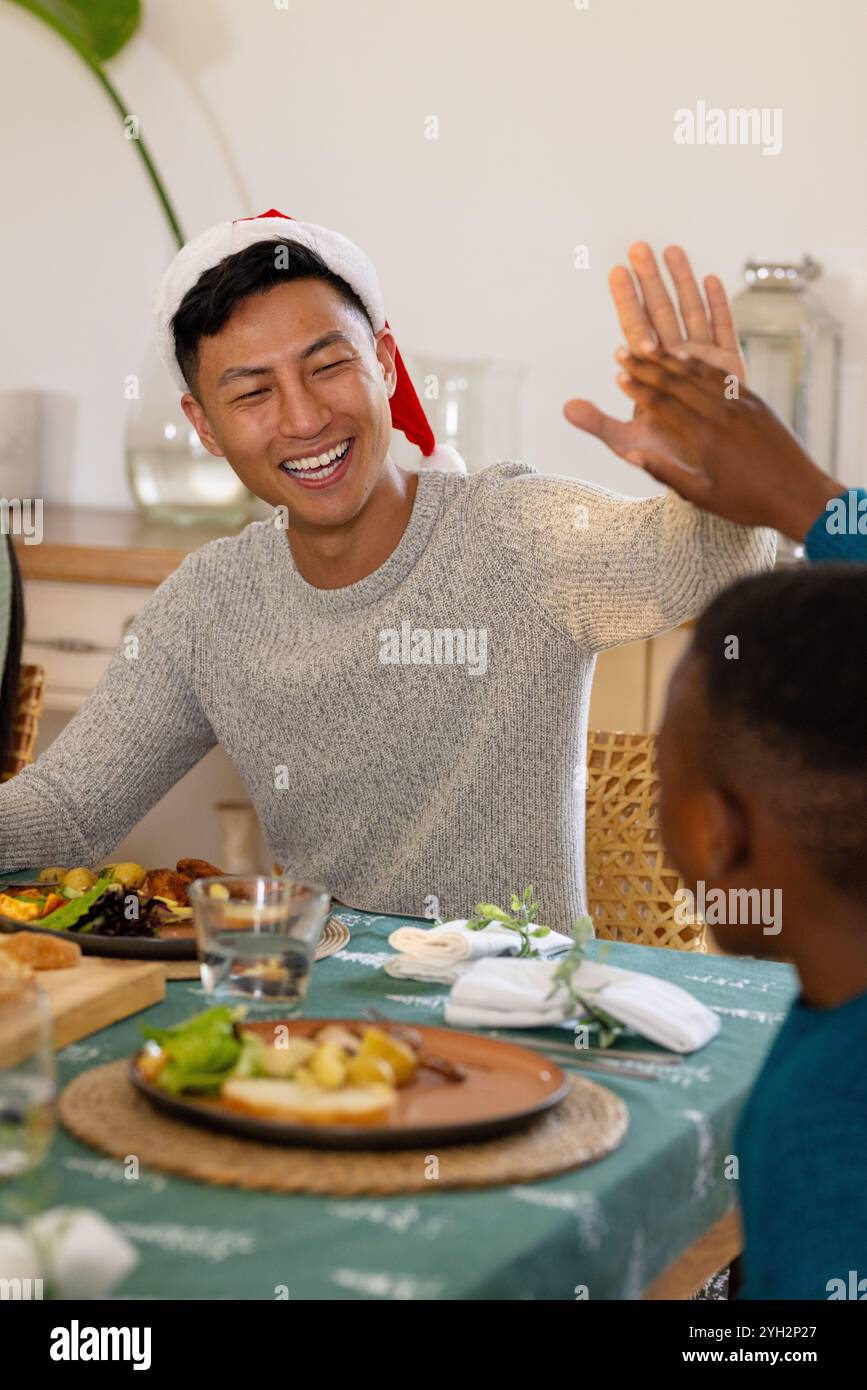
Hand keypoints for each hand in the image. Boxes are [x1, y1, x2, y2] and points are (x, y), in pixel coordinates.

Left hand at [564, 242, 745, 461]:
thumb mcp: (627, 441)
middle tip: (638, 248)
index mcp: (650, 374)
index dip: (626, 302)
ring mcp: (703, 361)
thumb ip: (598, 423)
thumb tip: (564, 409)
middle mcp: (675, 361)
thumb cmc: (665, 455)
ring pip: (691, 312)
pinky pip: (724, 331)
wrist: (705, 474)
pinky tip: (711, 279)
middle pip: (661, 313)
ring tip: (671, 250)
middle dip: (650, 280)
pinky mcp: (730, 369)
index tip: (616, 273)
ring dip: (682, 282)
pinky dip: (719, 306)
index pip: (634, 330)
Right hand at [611, 348, 840, 538]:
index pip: (663, 405)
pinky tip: (688, 358)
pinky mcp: (756, 402)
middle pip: (677, 382)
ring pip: (700, 374)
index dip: (637, 388)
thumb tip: (633, 455)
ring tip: (650, 347)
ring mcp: (742, 405)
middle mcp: (722, 414)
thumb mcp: (703, 496)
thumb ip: (667, 474)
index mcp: (706, 438)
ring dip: (671, 359)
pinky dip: (701, 365)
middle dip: (646, 366)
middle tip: (624, 351)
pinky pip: (723, 377)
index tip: (618, 375)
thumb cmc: (750, 503)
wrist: (800, 495)